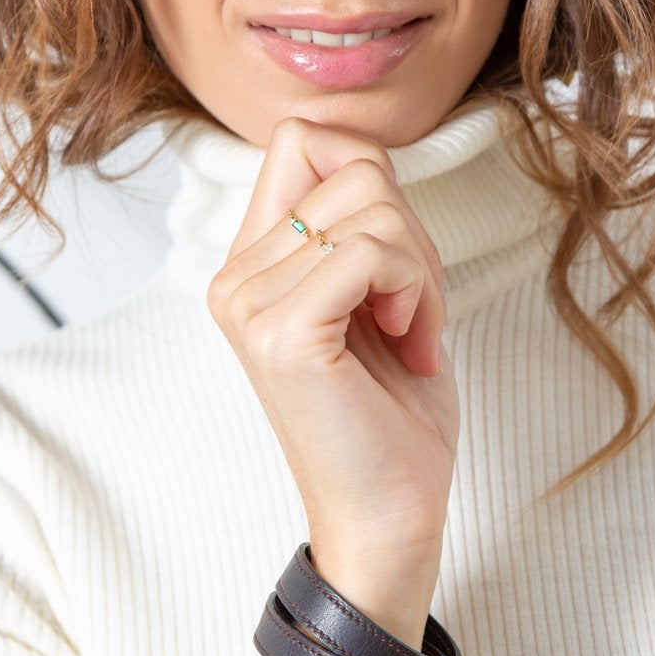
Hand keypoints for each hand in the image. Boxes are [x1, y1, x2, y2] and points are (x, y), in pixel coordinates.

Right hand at [208, 116, 457, 642]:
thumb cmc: (393, 414)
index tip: (392, 262)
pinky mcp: (282, 332)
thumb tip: (368, 152)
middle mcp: (235, 277)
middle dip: (413, 235)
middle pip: (353, 167)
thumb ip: (361, 220)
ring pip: (372, 205)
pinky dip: (415, 293)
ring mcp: (249, 303)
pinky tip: (408, 347)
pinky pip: (371, 250)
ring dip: (420, 271)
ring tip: (407, 336)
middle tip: (410, 313)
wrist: (389, 517)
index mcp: (250, 263)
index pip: (303, 138)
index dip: (371, 177)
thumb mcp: (378, 292)